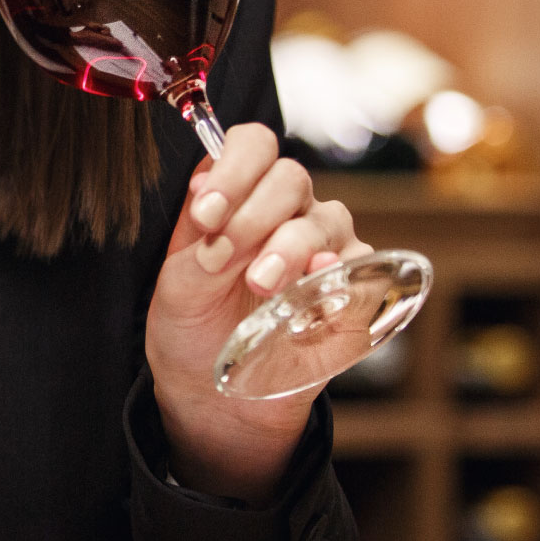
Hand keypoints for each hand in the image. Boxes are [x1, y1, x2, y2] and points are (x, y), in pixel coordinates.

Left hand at [145, 123, 370, 502]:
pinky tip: (310, 302)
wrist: (214, 394)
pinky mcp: (354, 289)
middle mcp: (286, 211)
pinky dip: (338, 281)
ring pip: (328, 219)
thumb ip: (194, 249)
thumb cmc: (193, 329)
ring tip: (262, 284)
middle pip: (291, 178)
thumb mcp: (176, 291)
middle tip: (225, 257)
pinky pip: (363, 269)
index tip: (205, 212)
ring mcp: (327, 247)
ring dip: (292, 246)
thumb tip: (216, 209)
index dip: (234, 169)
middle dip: (256, 214)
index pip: (251, 146)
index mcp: (238, 196)